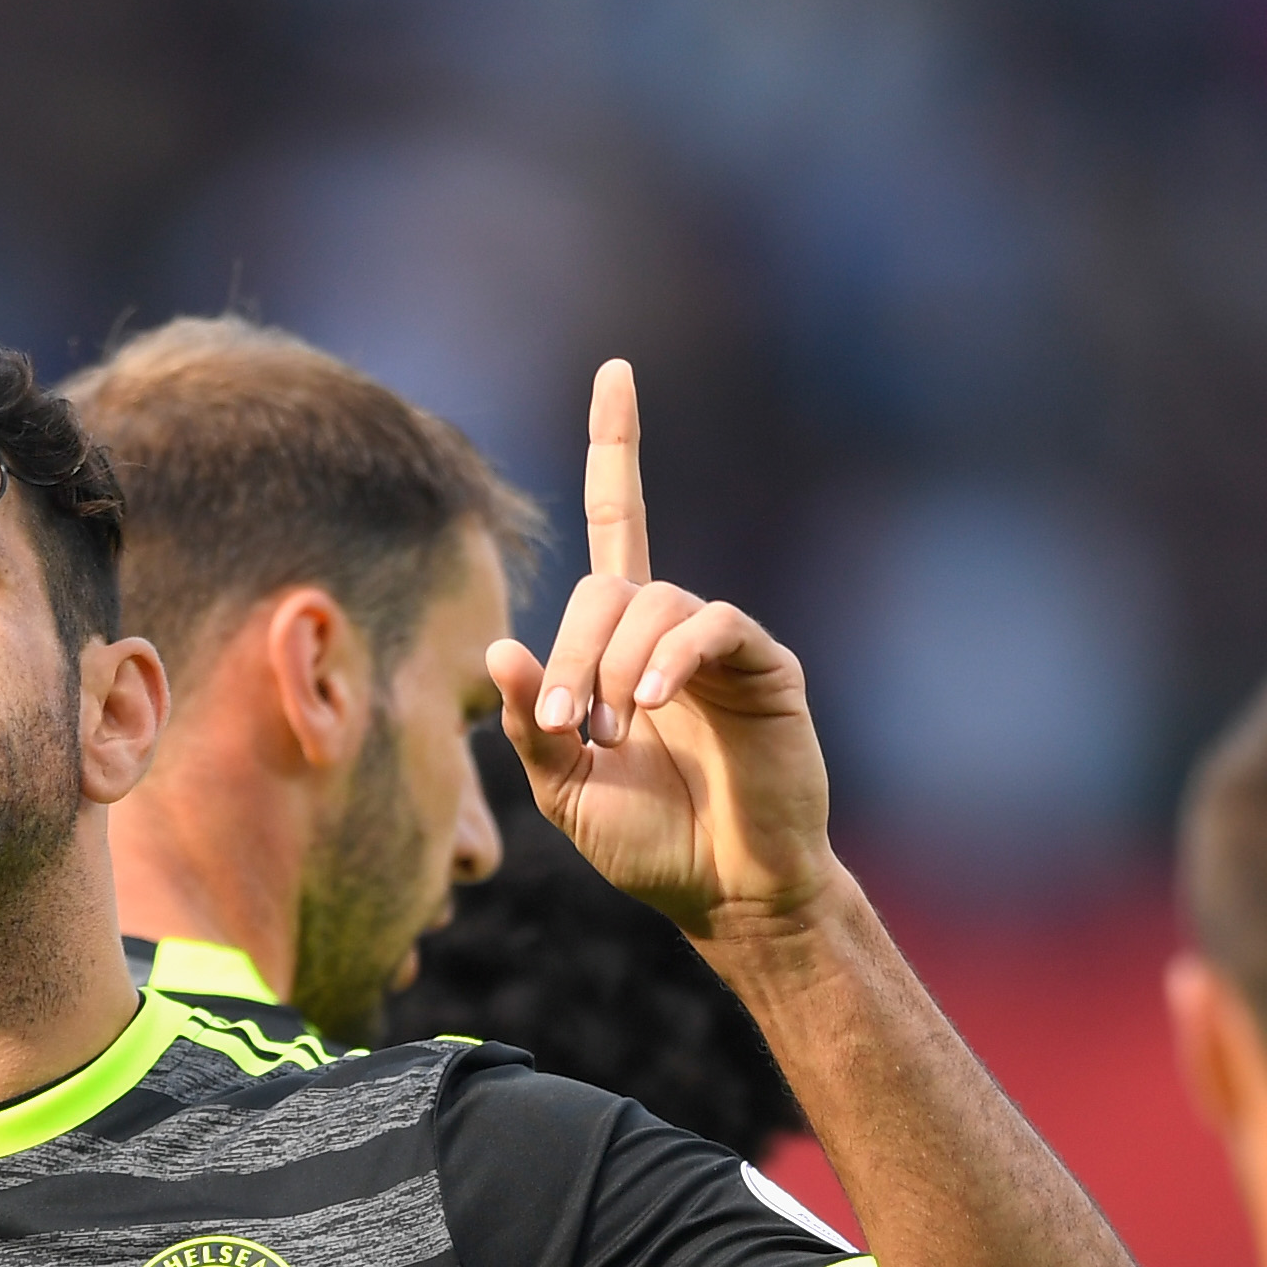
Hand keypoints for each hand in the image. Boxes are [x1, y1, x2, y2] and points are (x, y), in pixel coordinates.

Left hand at [487, 361, 834, 934]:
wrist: (727, 893)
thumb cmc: (649, 844)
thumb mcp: (564, 789)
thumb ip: (531, 723)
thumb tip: (501, 648)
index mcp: (624, 642)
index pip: (623, 520)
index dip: (620, 446)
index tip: (617, 373)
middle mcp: (674, 627)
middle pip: (608, 588)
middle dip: (573, 654)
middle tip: (570, 728)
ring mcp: (722, 644)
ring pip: (652, 608)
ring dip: (614, 670)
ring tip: (614, 737)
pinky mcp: (765, 665)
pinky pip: (709, 628)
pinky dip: (669, 660)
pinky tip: (651, 706)